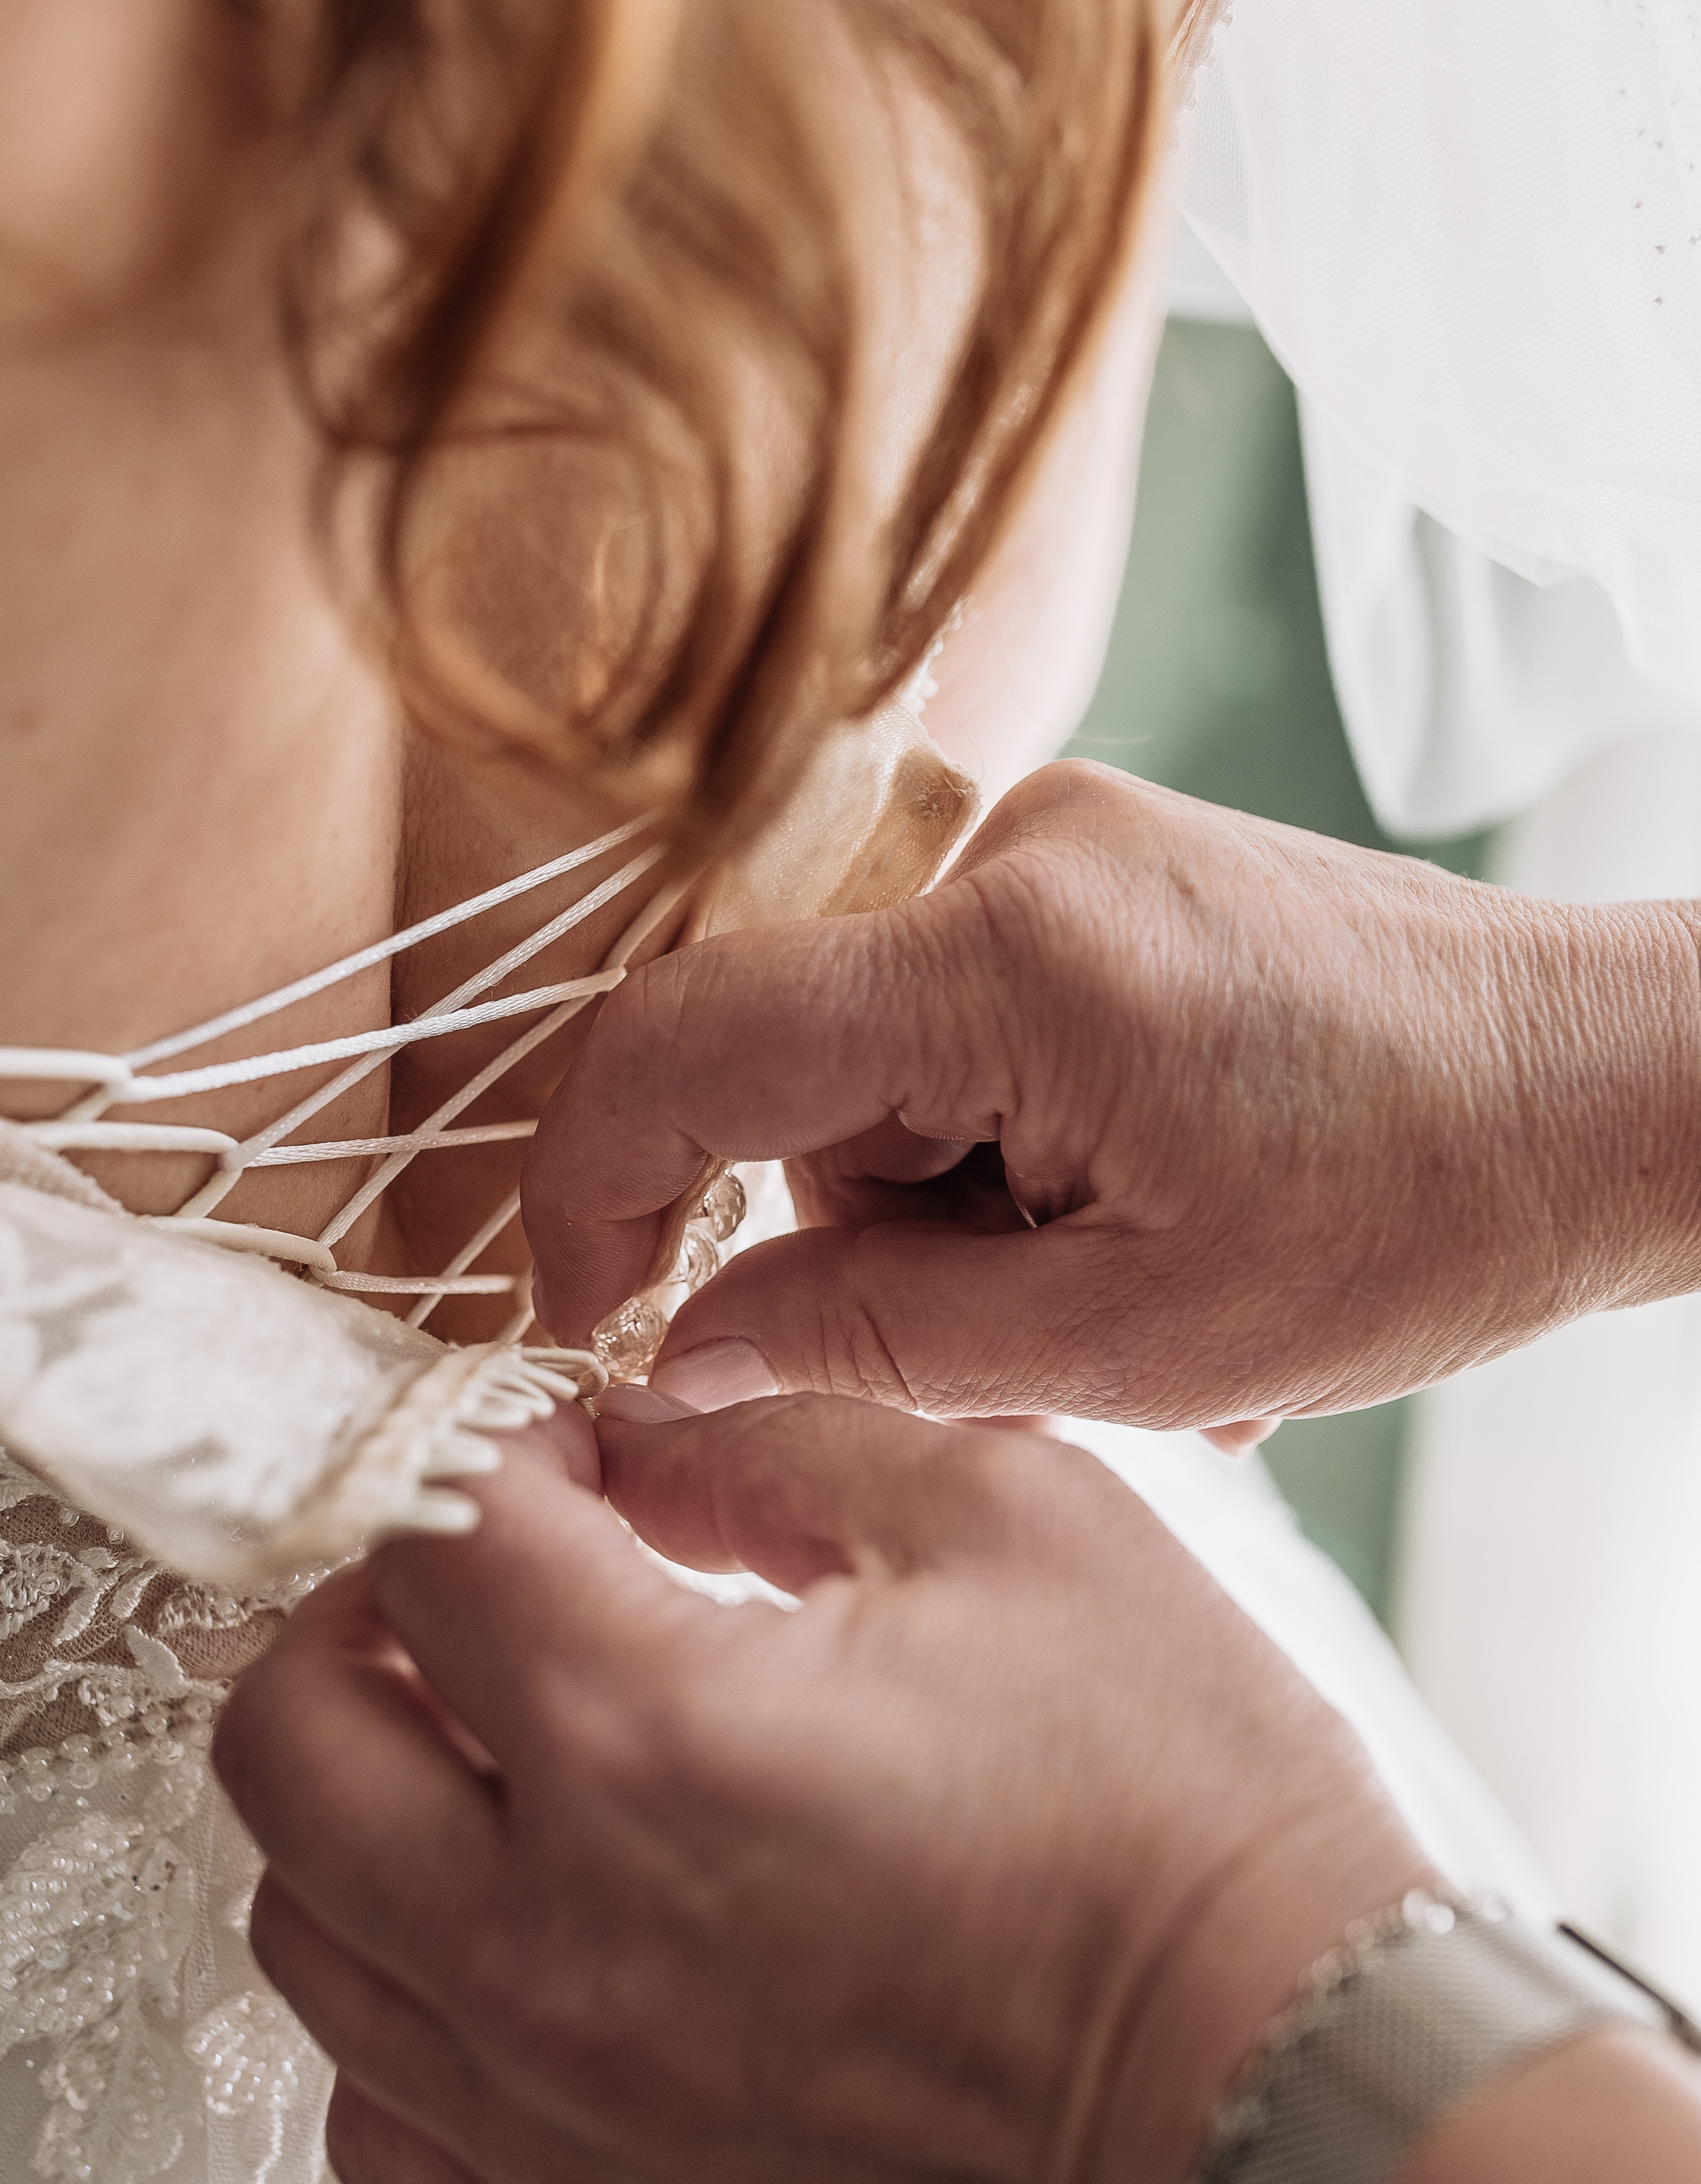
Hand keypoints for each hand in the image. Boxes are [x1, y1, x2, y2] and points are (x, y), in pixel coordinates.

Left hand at [213, 1393, 1424, 2183]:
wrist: (1282, 2107)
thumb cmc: (1184, 1821)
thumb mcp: (1014, 1519)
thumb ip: (778, 1440)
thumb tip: (626, 1444)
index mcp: (652, 1741)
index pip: (430, 1540)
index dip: (499, 1452)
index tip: (580, 1463)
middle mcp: (553, 1949)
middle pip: (283, 1736)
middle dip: (367, 1618)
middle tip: (491, 1594)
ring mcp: (558, 2118)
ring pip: (300, 1929)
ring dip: (366, 1804)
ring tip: (504, 1760)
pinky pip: (377, 2117)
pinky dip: (405, 2007)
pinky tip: (522, 1943)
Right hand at [523, 761, 1700, 1430]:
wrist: (1609, 1087)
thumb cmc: (1425, 1213)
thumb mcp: (1133, 1343)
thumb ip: (872, 1338)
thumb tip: (680, 1339)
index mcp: (1013, 958)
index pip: (682, 1042)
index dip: (588, 1187)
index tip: (586, 1311)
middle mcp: (1015, 850)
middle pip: (789, 1068)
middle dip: (856, 1229)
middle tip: (1016, 1338)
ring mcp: (1062, 840)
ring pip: (877, 1063)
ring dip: (953, 1203)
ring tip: (1126, 1279)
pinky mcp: (1099, 863)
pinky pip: (958, 1020)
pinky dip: (1005, 1144)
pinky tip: (1135, 1209)